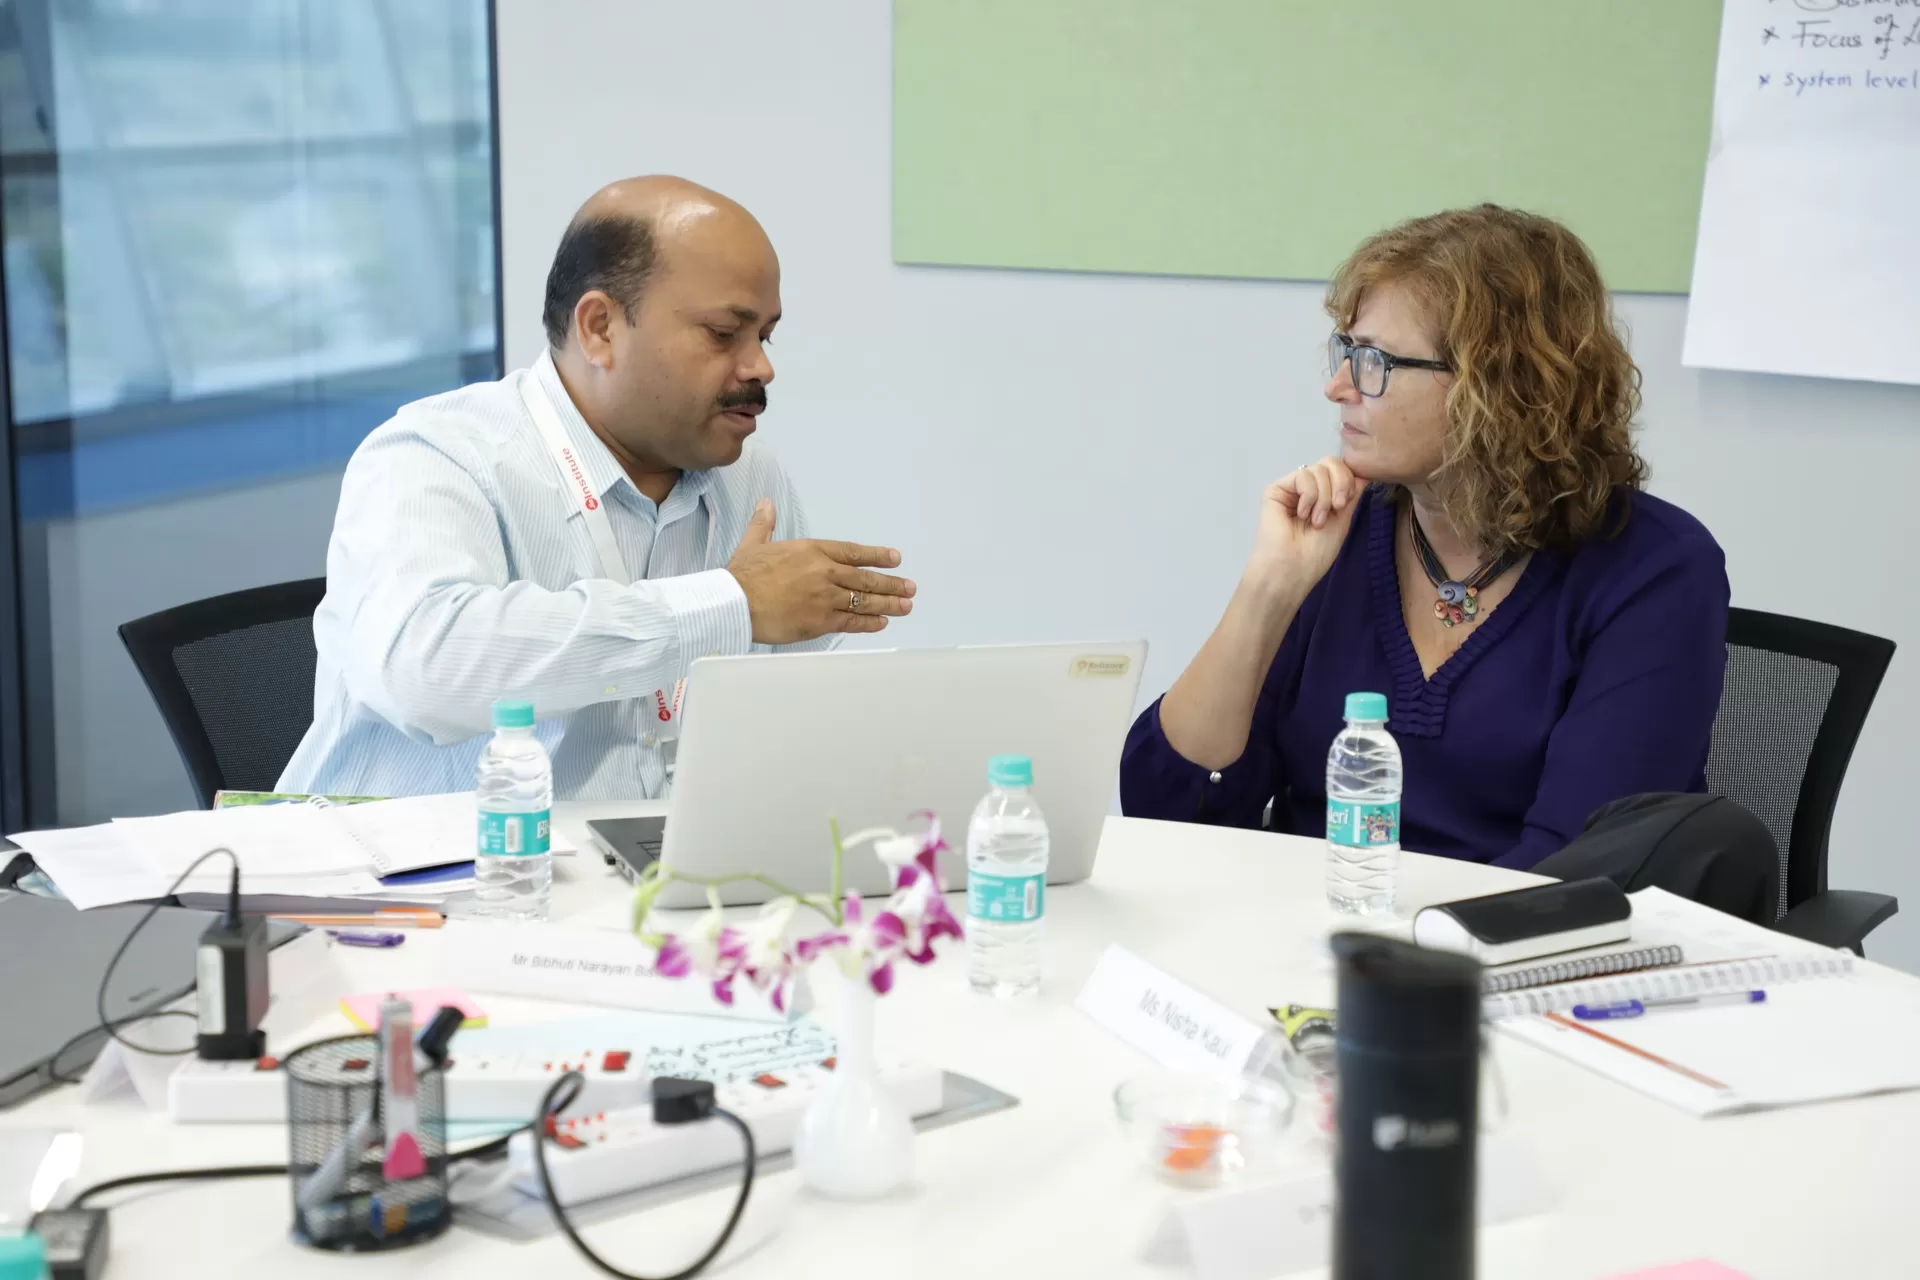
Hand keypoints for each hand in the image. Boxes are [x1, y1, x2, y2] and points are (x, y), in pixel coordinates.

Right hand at [726, 499, 915, 643]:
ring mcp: (825, 597)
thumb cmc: (741, 575)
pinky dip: (869, 622)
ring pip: (863, 600)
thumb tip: (766, 504)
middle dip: (891, 583)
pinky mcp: (820, 621)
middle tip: (909, 587)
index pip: (852, 552)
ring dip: (888, 603)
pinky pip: (851, 622)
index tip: (895, 558)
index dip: (876, 556)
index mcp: (811, 550)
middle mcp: (824, 572)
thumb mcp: (753, 543)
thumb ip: (764, 524)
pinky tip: (882, 622)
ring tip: (906, 606)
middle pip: (865, 577)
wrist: (735, 601)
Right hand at [1243, 456, 1364, 601]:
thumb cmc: (1315, 554)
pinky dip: (1310, 496)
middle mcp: (1307, 490)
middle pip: (1330, 463)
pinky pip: (1303, 475)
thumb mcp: (1343, 519)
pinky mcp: (1276, 489)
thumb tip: (1364, 472)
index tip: (1346, 503)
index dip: (1348, 480)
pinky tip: (1302, 514)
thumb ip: (1351, 493)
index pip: (1340, 470)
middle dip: (1340, 483)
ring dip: (1324, 497)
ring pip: (1318, 469)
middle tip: (1337, 507)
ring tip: (1316, 521)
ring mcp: (1291, 489)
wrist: (1293, 570)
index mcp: (1323, 497)